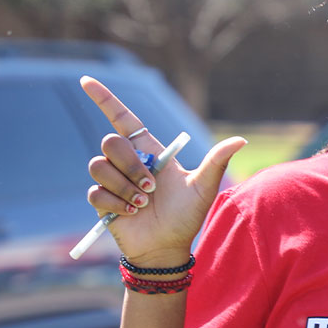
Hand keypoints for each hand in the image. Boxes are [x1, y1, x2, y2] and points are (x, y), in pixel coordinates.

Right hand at [81, 76, 244, 264]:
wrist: (167, 246)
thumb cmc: (186, 216)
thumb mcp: (203, 187)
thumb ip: (217, 161)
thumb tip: (241, 140)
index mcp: (148, 150)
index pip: (121, 117)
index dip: (103, 98)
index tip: (86, 80)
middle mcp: (127, 161)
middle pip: (110, 142)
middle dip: (131, 165)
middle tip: (151, 187)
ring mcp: (111, 179)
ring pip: (99, 165)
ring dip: (125, 187)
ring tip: (143, 204)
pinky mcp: (100, 199)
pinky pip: (96, 191)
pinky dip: (116, 204)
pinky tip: (131, 214)